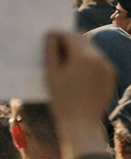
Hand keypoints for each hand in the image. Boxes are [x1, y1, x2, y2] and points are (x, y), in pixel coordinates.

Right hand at [45, 32, 116, 150]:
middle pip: (83, 40)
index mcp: (84, 58)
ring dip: (77, 51)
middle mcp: (100, 59)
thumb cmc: (62, 101)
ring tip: (64, 62)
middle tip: (54, 48)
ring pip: (91, 50)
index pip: (70, 35)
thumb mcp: (52, 75)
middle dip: (68, 40)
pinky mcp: (111, 75)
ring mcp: (108, 67)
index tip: (47, 38)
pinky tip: (75, 72)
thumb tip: (50, 35)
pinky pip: (98, 61)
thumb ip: (51, 51)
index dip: (57, 34)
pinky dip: (87, 61)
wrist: (82, 124)